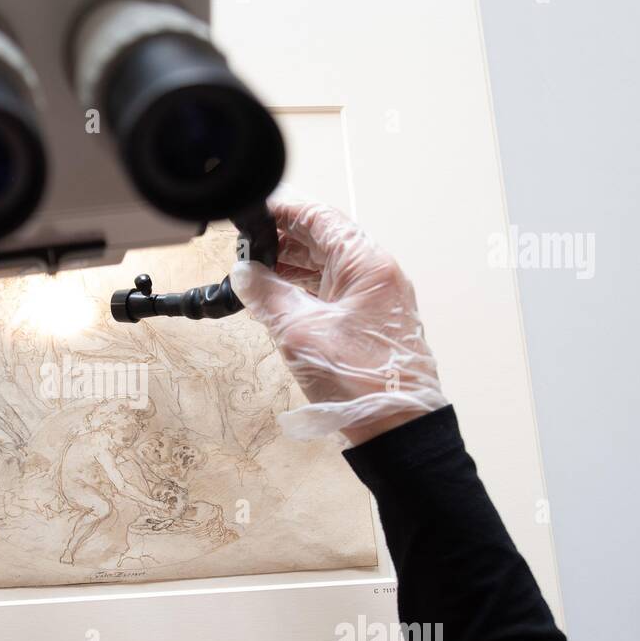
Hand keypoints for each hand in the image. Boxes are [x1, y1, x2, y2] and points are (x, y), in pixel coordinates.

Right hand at [229, 202, 447, 443]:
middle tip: (248, 246)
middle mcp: (377, 275)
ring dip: (292, 267)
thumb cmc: (361, 381)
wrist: (395, 429)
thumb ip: (268, 296)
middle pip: (325, 241)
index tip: (256, 212)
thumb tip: (244, 274)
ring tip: (257, 273)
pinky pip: (333, 292)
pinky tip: (279, 298)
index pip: (322, 218)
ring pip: (327, 267)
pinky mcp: (370, 322)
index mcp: (368, 265)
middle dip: (284, 241)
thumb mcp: (300, 332)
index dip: (285, 212)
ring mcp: (376, 299)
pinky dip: (305, 290)